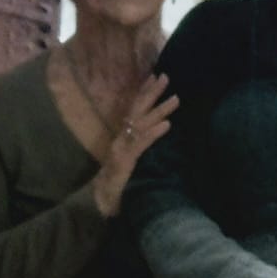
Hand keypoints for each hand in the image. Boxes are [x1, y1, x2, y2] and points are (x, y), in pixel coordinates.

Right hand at [90, 74, 175, 216]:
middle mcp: (121, 138)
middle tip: (165, 76)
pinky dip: (154, 133)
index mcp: (122, 136)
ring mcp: (122, 148)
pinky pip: (141, 144)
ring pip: (142, 124)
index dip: (143, 93)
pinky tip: (167, 125)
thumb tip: (152, 133)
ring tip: (176, 98)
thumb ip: (138, 146)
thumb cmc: (116, 182)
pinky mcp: (125, 161)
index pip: (133, 110)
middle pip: (137, 110)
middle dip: (151, 92)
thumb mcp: (130, 160)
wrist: (100, 201)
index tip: (154, 77)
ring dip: (160, 110)